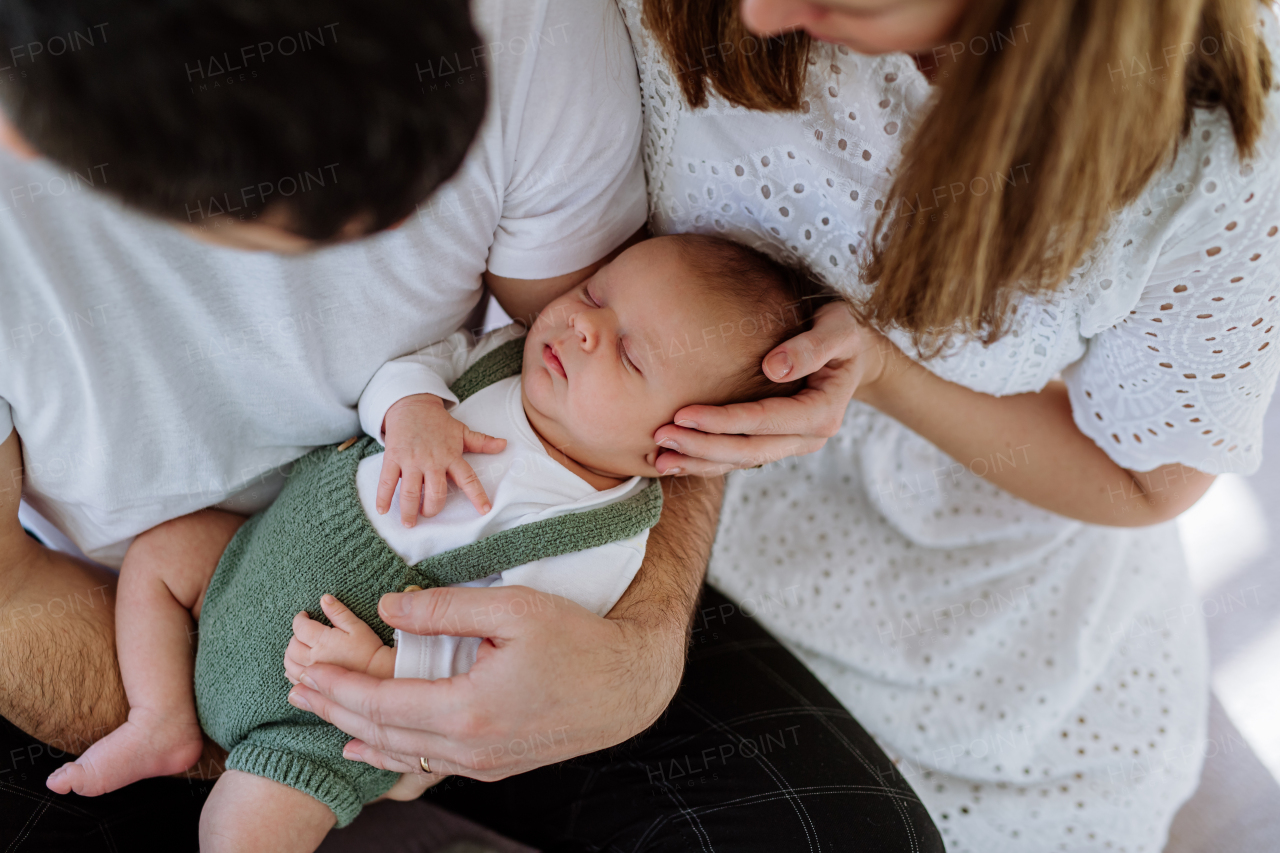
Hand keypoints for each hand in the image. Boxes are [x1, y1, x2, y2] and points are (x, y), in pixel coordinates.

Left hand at [284, 585, 675, 781]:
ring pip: (404, 755)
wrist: (630, 686)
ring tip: (325, 716)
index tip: (306, 670)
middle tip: (297, 691)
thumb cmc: (578, 640)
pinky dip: (394, 752)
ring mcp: (484, 763)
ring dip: (359, 734)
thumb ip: (444, 607)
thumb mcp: (512, 608)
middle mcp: (469, 748)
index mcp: (467, 708)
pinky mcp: (497, 765)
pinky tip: (376, 746)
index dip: (337, 687)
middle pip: (382, 734)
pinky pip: (430, 763)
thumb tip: (389, 607)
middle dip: (334, 711)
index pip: (380, 703)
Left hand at [285, 594, 394, 680]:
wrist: (378, 674)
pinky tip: (299, 667)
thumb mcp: (357, 626)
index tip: (304, 615)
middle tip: (303, 631)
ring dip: (290, 654)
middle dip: (295, 636)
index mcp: (322, 641)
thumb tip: (324, 599)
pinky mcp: (315, 687)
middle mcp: (313, 658)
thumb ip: (338, 612)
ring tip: (299, 648)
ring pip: (290, 664)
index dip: (299, 618)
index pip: (300, 627)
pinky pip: (295, 680)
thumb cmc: (369, 649)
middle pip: (291, 646)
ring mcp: (313, 674)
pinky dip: (292, 671)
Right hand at [379, 394, 506, 525]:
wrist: (411, 404)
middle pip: (436, 492)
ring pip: (411, 492)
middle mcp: (432, 460)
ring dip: (409, 510)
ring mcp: (411, 460)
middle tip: (428, 515)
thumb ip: (482, 442)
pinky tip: (382, 510)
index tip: (485, 510)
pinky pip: (388, 481)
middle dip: (432, 509)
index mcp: (451, 456)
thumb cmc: (438, 422)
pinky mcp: (393, 457)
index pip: (468, 479)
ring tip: (409, 523)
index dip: (477, 495)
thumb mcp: (461, 431)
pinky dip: (383, 497)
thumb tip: (504, 445)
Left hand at [652, 301, 899, 475]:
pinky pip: (740, 458)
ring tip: (660, 458)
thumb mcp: (840, 329)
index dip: (724, 421)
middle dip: (702, 448)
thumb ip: (813, 346)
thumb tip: (774, 367)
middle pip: (749, 450)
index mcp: (822, 413)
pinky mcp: (776, 442)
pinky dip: (707, 461)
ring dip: (700, 462)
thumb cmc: (843, 332)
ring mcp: (791, 444)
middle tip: (660, 438)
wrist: (853, 352)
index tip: (684, 414)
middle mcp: (807, 437)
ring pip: (742, 461)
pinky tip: (676, 460)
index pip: (765, 421)